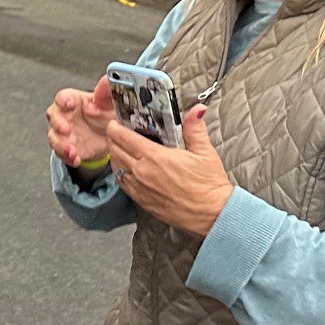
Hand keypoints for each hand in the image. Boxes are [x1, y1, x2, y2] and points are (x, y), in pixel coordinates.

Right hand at [46, 76, 115, 167]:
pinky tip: (76, 159)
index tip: (70, 104)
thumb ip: (107, 94)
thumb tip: (106, 81)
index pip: (62, 97)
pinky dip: (68, 157)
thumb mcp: (110, 105)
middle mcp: (64, 116)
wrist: (111, 138)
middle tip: (66, 129)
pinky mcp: (66, 147)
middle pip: (53, 116)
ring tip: (72, 150)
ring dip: (61, 144)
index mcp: (73, 101)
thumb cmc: (106, 116)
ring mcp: (63, 133)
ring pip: (54, 137)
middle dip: (57, 123)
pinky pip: (61, 153)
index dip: (63, 100)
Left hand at [108, 107, 234, 235]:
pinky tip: (125, 168)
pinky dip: (119, 172)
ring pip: (115, 167)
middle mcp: (142, 172)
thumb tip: (196, 110)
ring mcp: (139, 187)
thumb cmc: (209, 185)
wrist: (212, 214)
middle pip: (115, 150)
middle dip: (112, 139)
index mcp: (155, 157)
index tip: (114, 123)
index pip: (123, 137)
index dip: (115, 127)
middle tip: (115, 133)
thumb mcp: (205, 152)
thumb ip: (195, 129)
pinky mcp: (141, 200)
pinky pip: (122, 183)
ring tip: (119, 148)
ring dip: (114, 156)